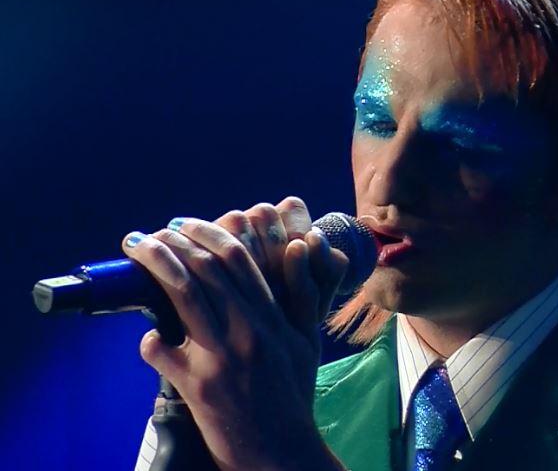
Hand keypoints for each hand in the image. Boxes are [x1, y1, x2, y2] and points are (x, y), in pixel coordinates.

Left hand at [123, 197, 347, 470]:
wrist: (280, 449)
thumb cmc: (293, 394)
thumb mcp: (307, 341)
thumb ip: (302, 295)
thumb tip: (299, 247)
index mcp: (274, 318)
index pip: (238, 259)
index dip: (207, 233)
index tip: (184, 224)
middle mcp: (248, 331)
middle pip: (206, 267)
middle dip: (173, 240)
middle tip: (151, 235)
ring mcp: (221, 356)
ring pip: (183, 292)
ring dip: (154, 263)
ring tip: (137, 250)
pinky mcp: (197, 385)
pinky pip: (161, 349)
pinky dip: (150, 338)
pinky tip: (150, 336)